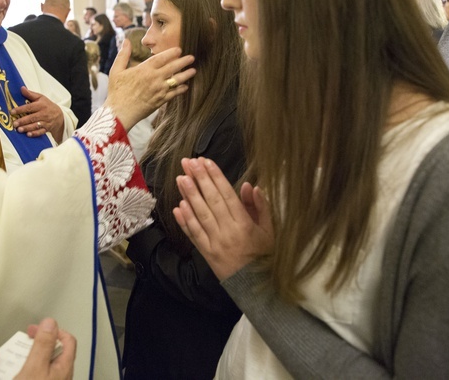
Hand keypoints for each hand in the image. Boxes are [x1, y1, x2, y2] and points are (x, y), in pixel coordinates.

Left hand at [12, 88, 65, 141]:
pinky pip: (41, 132)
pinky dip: (35, 133)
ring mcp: (46, 122)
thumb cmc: (47, 105)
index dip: (20, 109)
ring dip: (27, 128)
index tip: (12, 112)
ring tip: (19, 130)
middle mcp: (43, 114)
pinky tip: (28, 134)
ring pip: (36, 125)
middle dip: (23, 121)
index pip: (29, 107)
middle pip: (32, 118)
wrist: (59, 115)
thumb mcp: (40, 97)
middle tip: (14, 123)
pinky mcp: (47, 128)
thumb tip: (22, 88)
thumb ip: (30, 94)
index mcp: (41, 105)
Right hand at [15, 318, 76, 379]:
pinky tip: (17, 370)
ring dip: (32, 355)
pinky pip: (38, 372)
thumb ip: (44, 344)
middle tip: (26, 339)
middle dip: (40, 341)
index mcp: (65, 366)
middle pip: (55, 349)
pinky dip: (28, 367)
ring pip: (45, 361)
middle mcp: (62, 374)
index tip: (37, 329)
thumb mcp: (36, 367)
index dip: (53, 330)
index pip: (68, 339)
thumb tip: (50, 323)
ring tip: (17, 355)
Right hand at [104, 41, 194, 129]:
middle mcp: (154, 78)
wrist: (119, 112)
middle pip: (173, 67)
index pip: (161, 57)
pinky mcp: (160, 101)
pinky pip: (174, 94)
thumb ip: (123, 54)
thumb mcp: (116, 70)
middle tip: (192, 57)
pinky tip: (185, 86)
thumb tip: (126, 41)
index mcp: (144, 69)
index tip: (179, 49)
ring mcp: (159, 90)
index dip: (172, 52)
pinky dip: (181, 89)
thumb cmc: (117, 91)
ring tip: (193, 70)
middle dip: (184, 61)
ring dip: (186, 75)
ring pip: (176, 80)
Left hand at [173, 157, 273, 279]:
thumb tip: (250, 186)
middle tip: (189, 163)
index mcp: (244, 225)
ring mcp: (215, 243)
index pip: (227, 195)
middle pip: (211, 201)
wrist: (255, 286)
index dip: (216, 177)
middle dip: (199, 180)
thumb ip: (261, 207)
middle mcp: (228, 232)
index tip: (206, 162)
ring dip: (189, 196)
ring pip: (199, 215)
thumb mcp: (269, 230)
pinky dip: (185, 221)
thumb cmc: (263, 255)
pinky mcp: (206, 253)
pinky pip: (194, 235)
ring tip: (180, 178)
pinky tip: (178, 207)